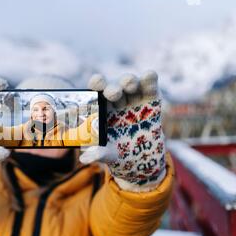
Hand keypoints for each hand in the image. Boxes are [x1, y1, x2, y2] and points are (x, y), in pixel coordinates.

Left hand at [80, 71, 165, 191]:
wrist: (141, 156)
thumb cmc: (118, 151)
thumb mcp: (108, 155)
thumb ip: (97, 154)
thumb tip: (84, 159)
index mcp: (102, 107)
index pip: (96, 91)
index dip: (96, 85)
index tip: (96, 85)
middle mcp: (117, 99)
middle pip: (113, 86)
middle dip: (112, 88)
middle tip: (113, 94)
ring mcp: (134, 97)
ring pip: (130, 83)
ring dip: (129, 81)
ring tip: (130, 85)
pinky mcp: (151, 100)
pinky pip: (150, 86)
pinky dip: (149, 80)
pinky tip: (149, 75)